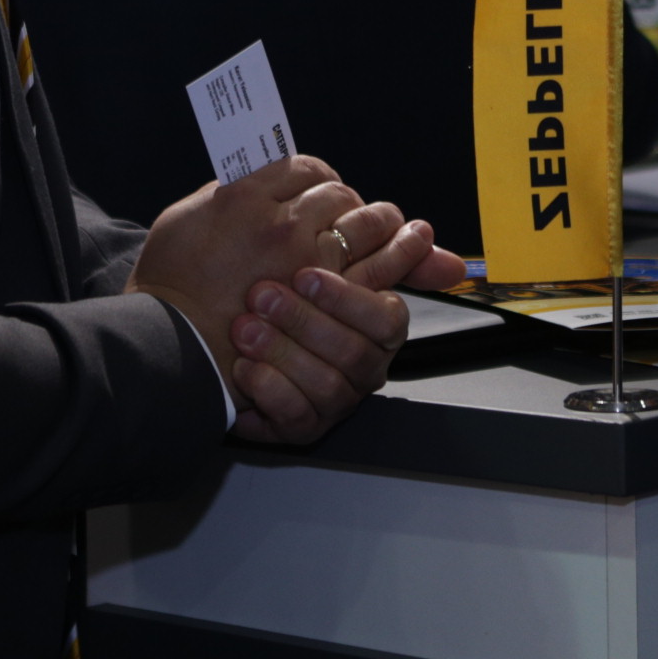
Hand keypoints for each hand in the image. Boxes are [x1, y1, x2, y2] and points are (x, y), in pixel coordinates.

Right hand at [127, 156, 387, 397]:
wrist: (172, 345)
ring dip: (380, 222)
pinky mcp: (324, 301)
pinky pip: (375, 267)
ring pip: (364, 224)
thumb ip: (229, 191)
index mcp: (243, 196)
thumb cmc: (170, 285)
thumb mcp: (186, 217)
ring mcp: (305, 262)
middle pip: (337, 193)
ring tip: (390, 225)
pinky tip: (410, 246)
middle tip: (350, 209)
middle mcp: (280, 223)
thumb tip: (263, 178)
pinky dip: (397, 253)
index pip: (302, 168)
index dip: (317, 175)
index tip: (319, 185)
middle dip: (348, 199)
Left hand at [226, 217, 469, 444]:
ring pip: (326, 385)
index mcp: (380, 331)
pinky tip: (244, 366)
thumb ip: (381, 247)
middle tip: (262, 294)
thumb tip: (424, 231)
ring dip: (282, 352)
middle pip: (353, 352)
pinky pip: (296, 417)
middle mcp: (364, 369)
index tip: (305, 274)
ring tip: (245, 327)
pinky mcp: (304, 427)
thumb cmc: (290, 297)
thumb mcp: (333, 264)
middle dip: (303, 320)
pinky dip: (269, 389)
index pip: (386, 319)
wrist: (233, 337)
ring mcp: (336, 402)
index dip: (346, 299)